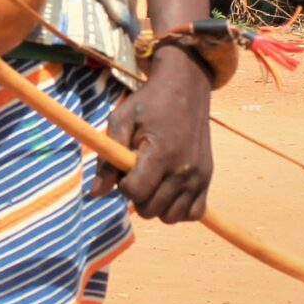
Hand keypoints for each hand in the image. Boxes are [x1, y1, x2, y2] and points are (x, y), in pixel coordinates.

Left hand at [91, 49, 213, 223]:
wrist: (185, 87)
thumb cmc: (149, 103)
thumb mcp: (121, 120)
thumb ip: (108, 159)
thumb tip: (95, 193)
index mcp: (162, 153)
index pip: (135, 192)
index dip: (122, 184)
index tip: (125, 167)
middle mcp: (184, 169)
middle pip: (150, 209)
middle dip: (137, 195)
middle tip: (138, 171)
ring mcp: (199, 176)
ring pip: (170, 217)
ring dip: (156, 204)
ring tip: (153, 179)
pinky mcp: (208, 178)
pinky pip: (193, 213)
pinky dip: (179, 208)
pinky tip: (169, 189)